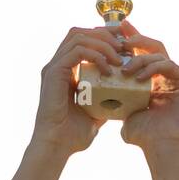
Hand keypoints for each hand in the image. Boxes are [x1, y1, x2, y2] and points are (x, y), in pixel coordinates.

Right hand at [31, 25, 125, 156]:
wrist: (57, 147)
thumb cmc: (73, 135)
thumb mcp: (95, 113)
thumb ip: (104, 101)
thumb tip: (123, 97)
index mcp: (65, 71)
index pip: (83, 40)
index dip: (103, 38)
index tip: (124, 47)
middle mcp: (57, 65)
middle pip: (80, 32)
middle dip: (105, 34)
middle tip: (124, 47)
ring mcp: (53, 67)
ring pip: (79, 37)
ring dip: (102, 44)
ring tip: (119, 59)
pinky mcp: (53, 72)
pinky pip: (77, 52)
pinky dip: (95, 55)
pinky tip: (107, 69)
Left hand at [116, 22, 178, 153]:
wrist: (160, 148)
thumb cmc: (143, 136)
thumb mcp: (124, 112)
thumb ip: (115, 99)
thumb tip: (96, 93)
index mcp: (154, 81)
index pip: (141, 55)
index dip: (128, 41)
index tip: (112, 31)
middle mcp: (168, 76)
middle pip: (152, 48)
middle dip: (135, 38)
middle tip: (119, 35)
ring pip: (159, 54)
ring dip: (139, 57)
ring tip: (124, 68)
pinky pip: (168, 64)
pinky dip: (151, 67)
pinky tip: (137, 77)